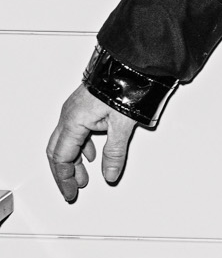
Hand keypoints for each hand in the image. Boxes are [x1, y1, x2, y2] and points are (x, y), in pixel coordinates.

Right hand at [47, 84, 137, 203]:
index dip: (65, 178)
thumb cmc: (123, 86)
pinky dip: (81, 147)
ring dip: (74, 161)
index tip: (71, 192)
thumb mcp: (122, 125)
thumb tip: (110, 174)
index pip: (61, 157)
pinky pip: (75, 131)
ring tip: (83, 177)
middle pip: (58, 151)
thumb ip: (115, 152)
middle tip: (72, 189)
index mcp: (73, 122)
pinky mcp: (85, 105)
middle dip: (64, 173)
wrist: (128, 64)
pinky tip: (90, 154)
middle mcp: (69, 115)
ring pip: (66, 141)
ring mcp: (75, 109)